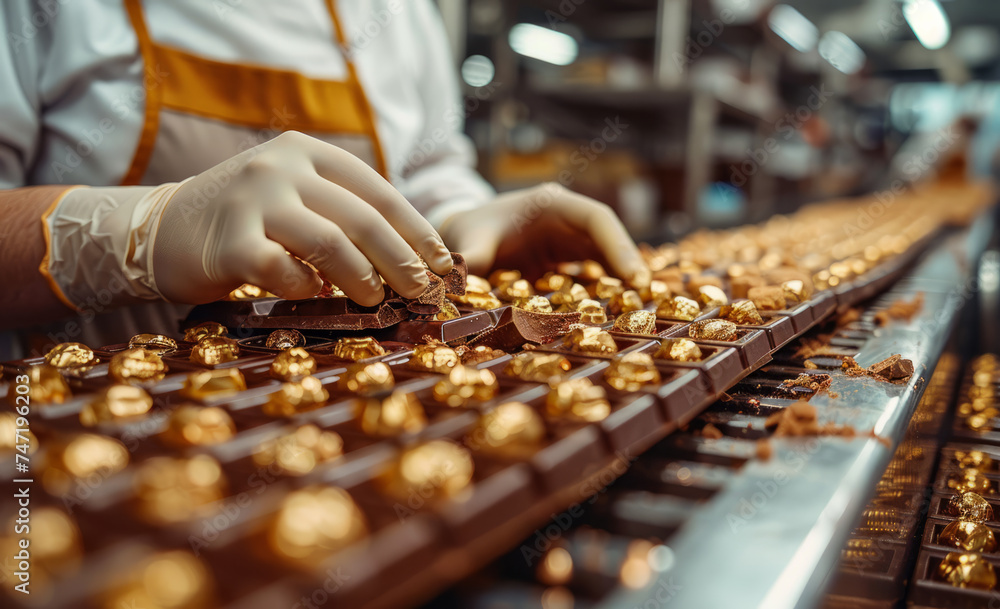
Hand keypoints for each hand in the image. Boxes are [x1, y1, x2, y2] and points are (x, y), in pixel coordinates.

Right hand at [152, 131, 452, 304]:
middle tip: (422, 291)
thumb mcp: (294, 198)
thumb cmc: (243, 221)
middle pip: (363, 219)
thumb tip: (409, 258)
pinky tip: (313, 297)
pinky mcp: (230, 241)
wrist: (158, 229)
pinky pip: (285, 272)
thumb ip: (340, 214)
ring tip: (376, 300)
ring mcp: (254, 200)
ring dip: (363, 279)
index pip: (378, 191)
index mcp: (307, 152)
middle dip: (402, 260)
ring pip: (331, 243)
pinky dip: (307, 290)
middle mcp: (282, 167)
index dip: (416, 230)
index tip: (442, 263)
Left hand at [439, 183, 647, 286]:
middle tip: (643, 294)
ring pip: (606, 254)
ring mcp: (568, 237)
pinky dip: (604, 288)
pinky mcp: (565, 257)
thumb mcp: (468, 243)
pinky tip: (614, 312)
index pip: (596, 218)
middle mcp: (565, 218)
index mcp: (549, 204)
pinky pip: (593, 270)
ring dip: (621, 278)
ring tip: (637, 306)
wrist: (461, 233)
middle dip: (627, 263)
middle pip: (609, 237)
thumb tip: (458, 280)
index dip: (618, 245)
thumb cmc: (467, 232)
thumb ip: (470, 260)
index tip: (632, 276)